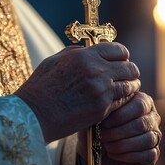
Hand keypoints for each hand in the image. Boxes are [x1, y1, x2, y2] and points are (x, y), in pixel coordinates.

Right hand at [15, 42, 140, 143]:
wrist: (33, 114)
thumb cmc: (40, 88)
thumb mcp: (54, 61)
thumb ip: (76, 53)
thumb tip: (90, 49)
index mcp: (84, 55)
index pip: (118, 50)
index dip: (122, 56)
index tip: (120, 62)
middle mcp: (96, 69)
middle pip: (129, 67)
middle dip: (129, 72)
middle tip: (126, 77)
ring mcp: (101, 89)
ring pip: (131, 84)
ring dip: (129, 87)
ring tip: (125, 90)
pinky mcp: (102, 108)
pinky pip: (123, 101)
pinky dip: (123, 101)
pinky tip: (117, 103)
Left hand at [77, 92, 160, 164]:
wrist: (95, 153)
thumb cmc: (97, 129)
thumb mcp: (98, 117)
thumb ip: (106, 108)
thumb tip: (108, 107)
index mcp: (142, 101)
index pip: (140, 105)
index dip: (121, 115)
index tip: (103, 123)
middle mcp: (152, 117)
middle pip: (142, 123)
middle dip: (118, 132)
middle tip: (102, 136)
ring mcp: (155, 136)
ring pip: (147, 139)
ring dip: (123, 144)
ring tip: (107, 146)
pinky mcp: (153, 154)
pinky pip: (148, 155)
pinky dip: (128, 156)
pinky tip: (113, 155)